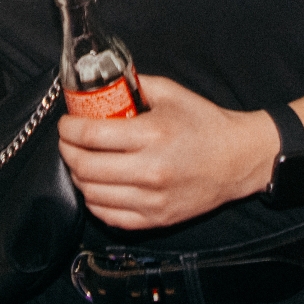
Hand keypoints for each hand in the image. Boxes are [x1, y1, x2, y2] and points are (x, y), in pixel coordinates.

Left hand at [58, 75, 278, 230]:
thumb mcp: (171, 93)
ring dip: (78, 176)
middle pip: (86, 167)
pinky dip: (94, 201)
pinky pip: (109, 216)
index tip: (65, 124)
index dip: (68, 130)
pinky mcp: (156, 219)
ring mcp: (153, 199)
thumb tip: (101, 84)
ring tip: (81, 161)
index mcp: (152, 135)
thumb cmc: (205, 124)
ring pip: (92, 194)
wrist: (238, 160)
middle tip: (68, 141)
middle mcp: (151, 170)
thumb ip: (134, 85)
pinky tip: (97, 186)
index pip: (92, 136)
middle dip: (67, 151)